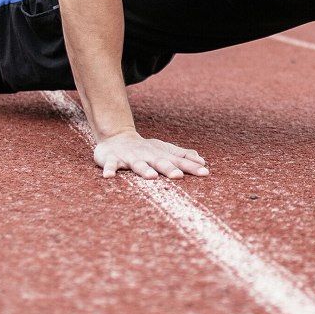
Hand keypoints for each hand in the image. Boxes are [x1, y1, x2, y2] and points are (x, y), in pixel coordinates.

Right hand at [94, 130, 209, 178]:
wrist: (116, 137)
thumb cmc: (146, 149)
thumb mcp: (164, 150)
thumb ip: (182, 156)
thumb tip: (203, 161)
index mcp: (160, 155)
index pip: (178, 161)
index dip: (191, 167)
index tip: (205, 172)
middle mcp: (147, 155)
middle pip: (160, 162)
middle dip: (169, 169)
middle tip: (178, 176)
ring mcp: (130, 157)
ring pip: (137, 164)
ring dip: (144, 170)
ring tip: (151, 176)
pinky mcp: (112, 159)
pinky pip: (110, 165)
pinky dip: (109, 169)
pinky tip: (109, 176)